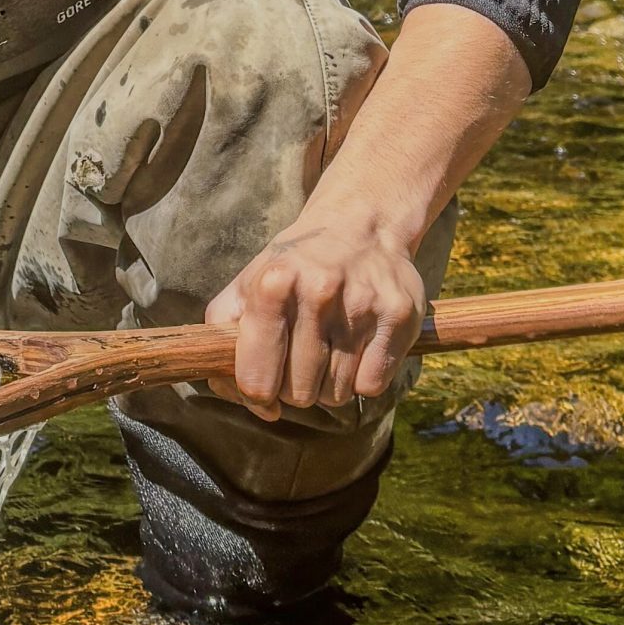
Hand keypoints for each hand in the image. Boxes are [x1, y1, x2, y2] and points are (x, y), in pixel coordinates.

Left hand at [206, 212, 427, 419]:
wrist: (360, 224)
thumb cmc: (294, 266)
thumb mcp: (246, 286)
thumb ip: (224, 339)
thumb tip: (248, 401)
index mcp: (271, 286)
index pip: (256, 381)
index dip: (257, 396)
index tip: (263, 388)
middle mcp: (317, 292)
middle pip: (298, 393)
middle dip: (295, 387)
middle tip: (301, 357)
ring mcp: (361, 304)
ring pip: (336, 394)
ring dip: (329, 383)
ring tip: (329, 347)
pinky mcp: (398, 316)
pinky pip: (371, 387)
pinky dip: (362, 379)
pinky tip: (358, 349)